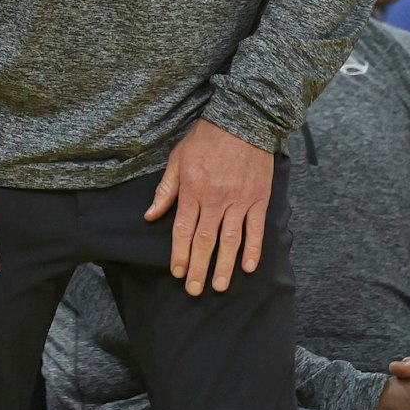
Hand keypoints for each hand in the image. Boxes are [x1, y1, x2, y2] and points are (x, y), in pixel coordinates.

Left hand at [144, 119, 273, 295]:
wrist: (242, 119)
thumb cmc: (206, 138)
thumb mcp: (178, 159)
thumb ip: (165, 190)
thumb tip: (150, 216)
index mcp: (193, 190)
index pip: (183, 230)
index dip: (179, 254)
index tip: (177, 272)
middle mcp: (215, 199)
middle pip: (205, 240)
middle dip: (198, 268)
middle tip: (194, 290)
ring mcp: (239, 200)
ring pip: (230, 239)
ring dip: (224, 265)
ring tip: (220, 286)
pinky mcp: (259, 198)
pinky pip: (256, 228)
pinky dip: (253, 248)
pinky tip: (248, 266)